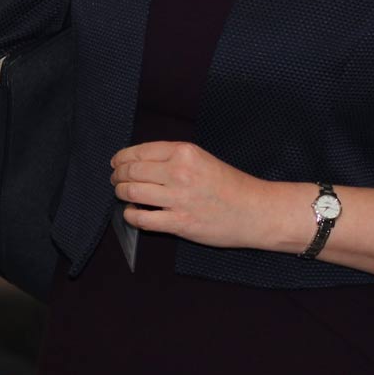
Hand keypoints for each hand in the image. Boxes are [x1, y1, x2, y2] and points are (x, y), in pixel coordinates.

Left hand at [110, 140, 278, 248]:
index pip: (138, 152)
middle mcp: (179, 172)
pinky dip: (131, 215)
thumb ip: (172, 158)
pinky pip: (142, 219)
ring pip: (131, 193)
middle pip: (132, 171)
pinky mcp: (180, 223)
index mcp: (184, 152)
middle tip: (116, 179)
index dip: (121, 158)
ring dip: (121, 193)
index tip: (116, 163)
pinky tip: (133, 213)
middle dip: (118, 176)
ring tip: (123, 194)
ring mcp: (178, 198)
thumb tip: (137, 161)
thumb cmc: (231, 186)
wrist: (257, 211)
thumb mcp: (202, 159)